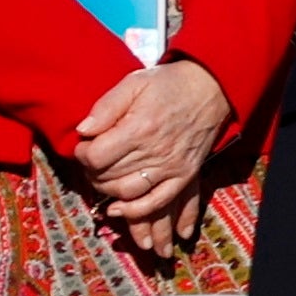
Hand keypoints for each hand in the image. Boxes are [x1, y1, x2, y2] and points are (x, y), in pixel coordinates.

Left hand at [71, 59, 230, 226]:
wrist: (213, 89)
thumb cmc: (169, 84)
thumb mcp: (133, 84)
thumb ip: (105, 107)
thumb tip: (83, 131)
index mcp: (139, 128)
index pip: (96, 157)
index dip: (82, 154)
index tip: (84, 145)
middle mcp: (156, 152)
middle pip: (108, 176)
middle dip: (91, 171)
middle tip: (92, 160)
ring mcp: (172, 167)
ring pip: (127, 192)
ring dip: (107, 190)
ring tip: (103, 178)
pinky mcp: (185, 176)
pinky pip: (158, 202)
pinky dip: (136, 211)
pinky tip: (118, 209)